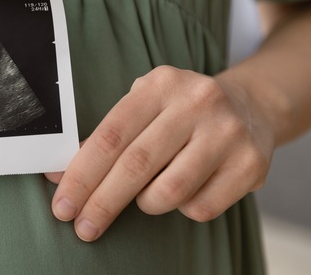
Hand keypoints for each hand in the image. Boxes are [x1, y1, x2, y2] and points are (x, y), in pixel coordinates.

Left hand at [45, 65, 275, 241]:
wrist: (252, 106)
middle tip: (82, 226)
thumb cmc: (181, 112)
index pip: (110, 136)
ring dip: (146, 203)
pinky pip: (201, 207)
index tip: (63, 203)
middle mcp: (196, 102)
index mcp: (160, 84)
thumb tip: (58, 177)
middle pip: (136, 165)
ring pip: (170, 191)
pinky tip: (185, 191)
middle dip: (102, 202)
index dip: (81, 174)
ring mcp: (227, 133)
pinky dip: (182, 208)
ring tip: (145, 196)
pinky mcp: (251, 164)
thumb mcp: (144, 107)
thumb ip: (105, 138)